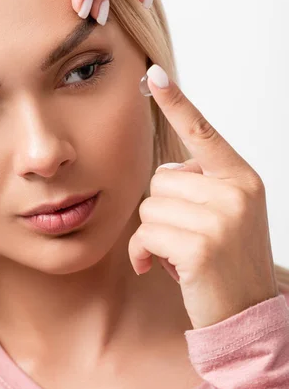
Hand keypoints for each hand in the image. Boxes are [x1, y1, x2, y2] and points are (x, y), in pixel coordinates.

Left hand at [128, 65, 278, 329]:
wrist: (247, 314)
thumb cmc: (228, 263)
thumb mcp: (227, 215)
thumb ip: (202, 185)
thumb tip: (167, 169)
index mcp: (242, 178)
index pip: (203, 132)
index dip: (177, 103)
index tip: (153, 75)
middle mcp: (235, 191)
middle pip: (161, 177)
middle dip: (161, 209)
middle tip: (184, 237)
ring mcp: (221, 218)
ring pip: (149, 205)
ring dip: (152, 234)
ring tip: (178, 254)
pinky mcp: (200, 245)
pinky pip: (145, 233)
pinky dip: (142, 253)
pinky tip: (158, 268)